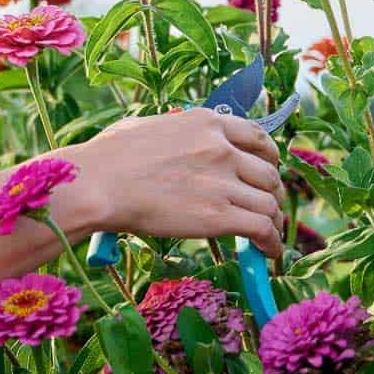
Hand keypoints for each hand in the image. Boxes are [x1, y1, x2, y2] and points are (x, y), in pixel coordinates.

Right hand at [80, 108, 285, 258]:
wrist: (99, 183)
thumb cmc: (111, 156)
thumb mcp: (154, 125)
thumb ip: (180, 130)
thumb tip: (181, 136)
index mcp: (207, 123)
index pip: (257, 136)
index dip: (270, 156)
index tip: (269, 168)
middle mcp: (222, 148)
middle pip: (268, 172)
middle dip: (273, 191)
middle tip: (270, 205)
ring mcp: (222, 181)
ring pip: (269, 202)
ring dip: (275, 221)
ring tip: (271, 234)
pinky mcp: (218, 216)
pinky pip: (261, 228)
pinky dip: (271, 242)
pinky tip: (268, 251)